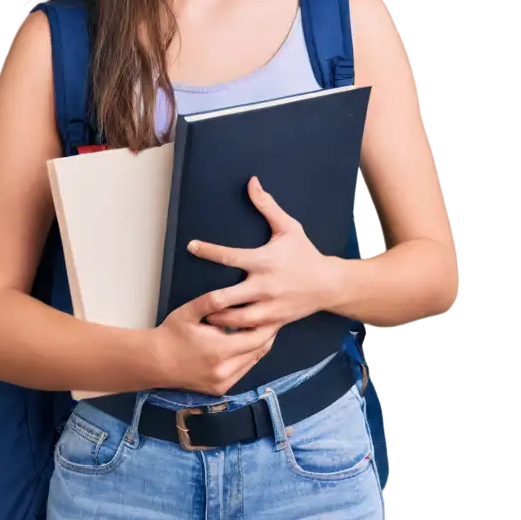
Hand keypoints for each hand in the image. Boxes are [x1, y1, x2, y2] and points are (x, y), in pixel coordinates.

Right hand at [149, 288, 279, 395]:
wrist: (154, 361)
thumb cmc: (171, 334)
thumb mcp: (188, 312)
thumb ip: (210, 301)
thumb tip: (229, 291)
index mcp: (220, 350)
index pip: (257, 339)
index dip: (267, 326)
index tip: (270, 314)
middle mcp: (225, 370)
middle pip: (258, 352)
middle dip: (265, 335)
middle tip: (269, 320)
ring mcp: (223, 383)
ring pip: (252, 363)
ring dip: (257, 347)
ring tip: (258, 330)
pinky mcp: (219, 389)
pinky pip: (241, 372)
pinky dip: (246, 359)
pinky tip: (243, 346)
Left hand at [187, 176, 337, 333]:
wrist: (329, 284)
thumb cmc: (305, 254)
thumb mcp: (289, 228)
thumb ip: (267, 206)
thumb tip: (252, 182)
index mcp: (263, 262)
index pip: (229, 256)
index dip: (207, 250)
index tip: (191, 246)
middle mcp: (264, 286)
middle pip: (226, 298)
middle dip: (207, 301)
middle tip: (191, 301)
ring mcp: (269, 308)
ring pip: (235, 321)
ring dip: (217, 321)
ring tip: (202, 319)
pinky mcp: (274, 323)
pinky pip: (251, 334)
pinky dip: (236, 336)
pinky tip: (223, 337)